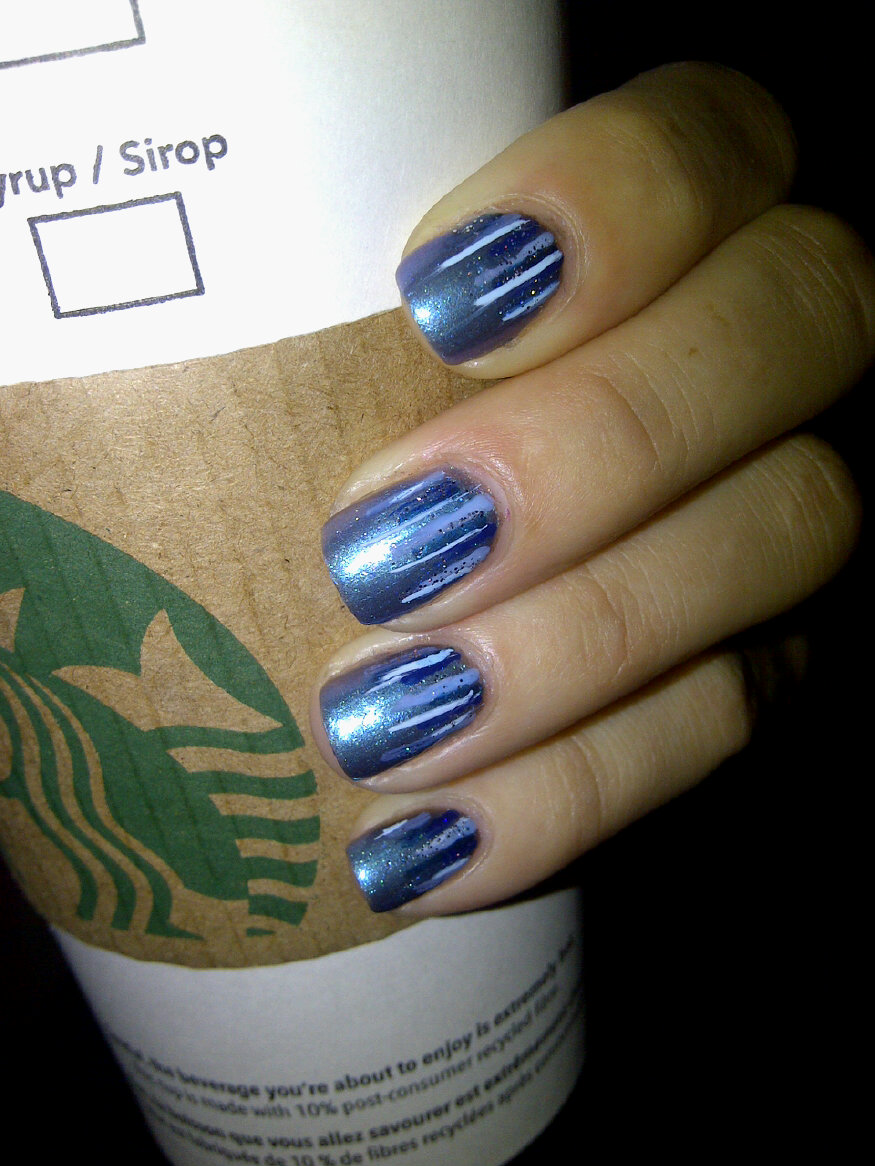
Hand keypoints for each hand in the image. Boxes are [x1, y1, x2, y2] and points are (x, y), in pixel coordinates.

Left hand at [309, 63, 873, 914]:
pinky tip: (433, 841)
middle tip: (384, 555)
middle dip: (595, 448)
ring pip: (793, 528)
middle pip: (793, 329)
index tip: (431, 303)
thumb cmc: (293, 444)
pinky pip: (736, 716)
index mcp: (668, 208)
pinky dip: (579, 786)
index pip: (712, 139)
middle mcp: (767, 337)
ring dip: (580, 642)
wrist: (375, 613)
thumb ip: (324, 326)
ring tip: (381, 726)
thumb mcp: (307, 356)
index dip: (614, 203)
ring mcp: (786, 494)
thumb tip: (197, 360)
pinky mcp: (771, 647)